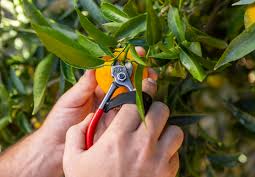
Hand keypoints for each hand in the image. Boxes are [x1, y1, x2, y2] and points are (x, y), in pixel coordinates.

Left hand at [36, 46, 157, 174]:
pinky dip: (138, 106)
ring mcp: (113, 111)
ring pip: (130, 96)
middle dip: (139, 73)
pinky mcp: (116, 125)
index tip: (135, 54)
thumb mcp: (70, 101)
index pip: (111, 71)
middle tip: (149, 70)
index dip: (123, 62)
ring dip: (142, 88)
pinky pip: (129, 114)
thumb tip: (94, 66)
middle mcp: (106, 98)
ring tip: (152, 81)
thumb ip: (83, 85)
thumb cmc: (58, 122)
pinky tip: (146, 100)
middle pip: (125, 82)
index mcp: (94, 88)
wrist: (56, 149)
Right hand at [63, 82, 183, 176]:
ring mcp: (159, 160)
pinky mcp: (168, 174)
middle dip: (154, 108)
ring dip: (166, 130)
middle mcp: (142, 144)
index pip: (138, 101)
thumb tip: (87, 118)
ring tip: (154, 136)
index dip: (143, 88)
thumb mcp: (73, 161)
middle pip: (161, 110)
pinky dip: (169, 151)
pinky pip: (176, 153)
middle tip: (147, 114)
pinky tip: (156, 156)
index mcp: (118, 137)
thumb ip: (76, 134)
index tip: (146, 83)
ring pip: (175, 130)